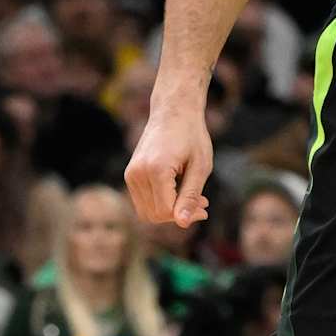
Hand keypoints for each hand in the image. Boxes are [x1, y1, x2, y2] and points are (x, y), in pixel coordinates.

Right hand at [126, 99, 213, 228]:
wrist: (173, 111)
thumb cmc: (192, 136)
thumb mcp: (200, 166)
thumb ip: (191, 196)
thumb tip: (183, 224)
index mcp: (155, 170)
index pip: (166, 211)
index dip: (187, 215)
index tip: (205, 206)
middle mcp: (137, 173)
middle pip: (154, 215)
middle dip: (178, 215)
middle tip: (202, 202)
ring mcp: (130, 174)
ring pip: (147, 212)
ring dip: (170, 211)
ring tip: (193, 197)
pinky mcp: (130, 174)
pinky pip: (143, 202)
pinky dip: (161, 202)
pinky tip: (180, 190)